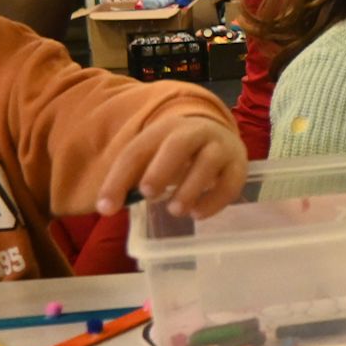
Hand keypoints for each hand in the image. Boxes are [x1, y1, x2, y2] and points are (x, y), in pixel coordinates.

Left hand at [92, 116, 246, 218]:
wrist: (217, 135)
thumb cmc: (174, 154)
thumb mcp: (150, 159)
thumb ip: (128, 180)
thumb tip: (105, 207)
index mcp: (163, 130)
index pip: (137, 150)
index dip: (118, 179)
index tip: (106, 208)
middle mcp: (193, 133)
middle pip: (178, 144)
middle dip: (161, 169)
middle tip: (148, 194)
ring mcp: (219, 147)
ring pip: (208, 161)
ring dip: (190, 187)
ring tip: (175, 210)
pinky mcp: (239, 165)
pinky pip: (231, 182)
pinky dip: (215, 200)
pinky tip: (198, 215)